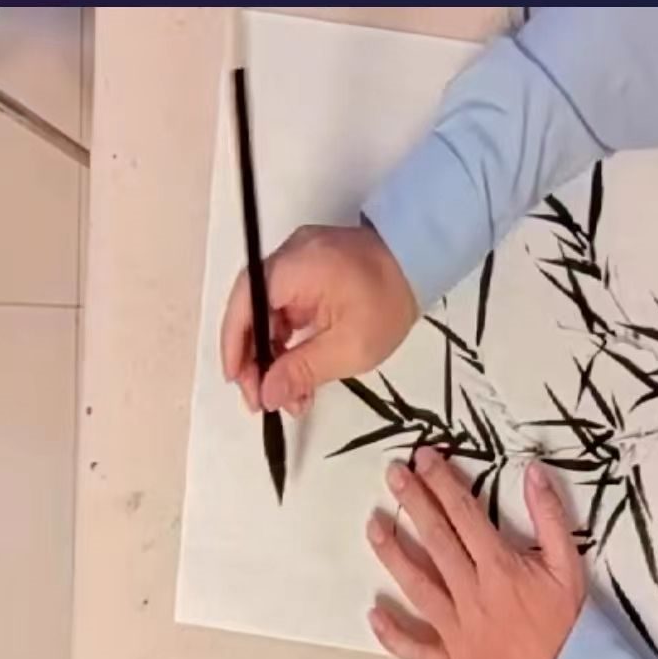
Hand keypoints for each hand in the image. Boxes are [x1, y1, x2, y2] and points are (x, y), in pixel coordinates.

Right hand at [221, 223, 417, 417]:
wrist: (423, 261)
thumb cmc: (390, 300)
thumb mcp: (349, 347)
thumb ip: (302, 371)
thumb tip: (267, 394)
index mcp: (293, 268)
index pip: (244, 305)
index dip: (234, 346)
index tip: (238, 382)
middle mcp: (287, 258)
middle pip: (252, 311)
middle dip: (255, 360)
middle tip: (263, 400)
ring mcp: (298, 264)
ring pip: (269, 315)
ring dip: (273, 356)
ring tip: (289, 396)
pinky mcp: (310, 274)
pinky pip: (287, 309)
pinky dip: (288, 341)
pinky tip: (299, 373)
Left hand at [368, 451, 584, 658]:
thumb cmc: (571, 630)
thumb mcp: (571, 567)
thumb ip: (551, 518)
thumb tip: (533, 473)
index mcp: (501, 568)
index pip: (464, 514)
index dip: (442, 482)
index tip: (424, 458)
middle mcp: (472, 595)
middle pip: (435, 540)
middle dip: (413, 502)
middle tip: (392, 474)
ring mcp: (457, 631)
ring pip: (416, 586)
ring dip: (392, 554)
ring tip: (373, 526)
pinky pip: (414, 648)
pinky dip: (392, 633)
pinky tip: (373, 613)